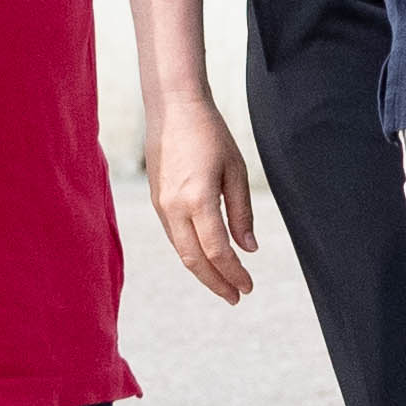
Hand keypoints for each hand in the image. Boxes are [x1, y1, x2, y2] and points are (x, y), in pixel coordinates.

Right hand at [148, 94, 257, 305]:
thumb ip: (241, 212)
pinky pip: (173, 237)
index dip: (234, 273)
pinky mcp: (157, 200)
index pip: (217, 250)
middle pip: (194, 260)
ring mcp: (161, 205)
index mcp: (197, 199)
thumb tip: (249, 249)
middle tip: (236, 297)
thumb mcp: (235, 170)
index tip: (248, 287)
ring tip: (224, 282)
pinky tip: (206, 257)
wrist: (173, 108)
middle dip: (217, 282)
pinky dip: (191, 253)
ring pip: (181, 251)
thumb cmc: (210, 134)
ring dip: (203, 271)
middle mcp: (174, 207)